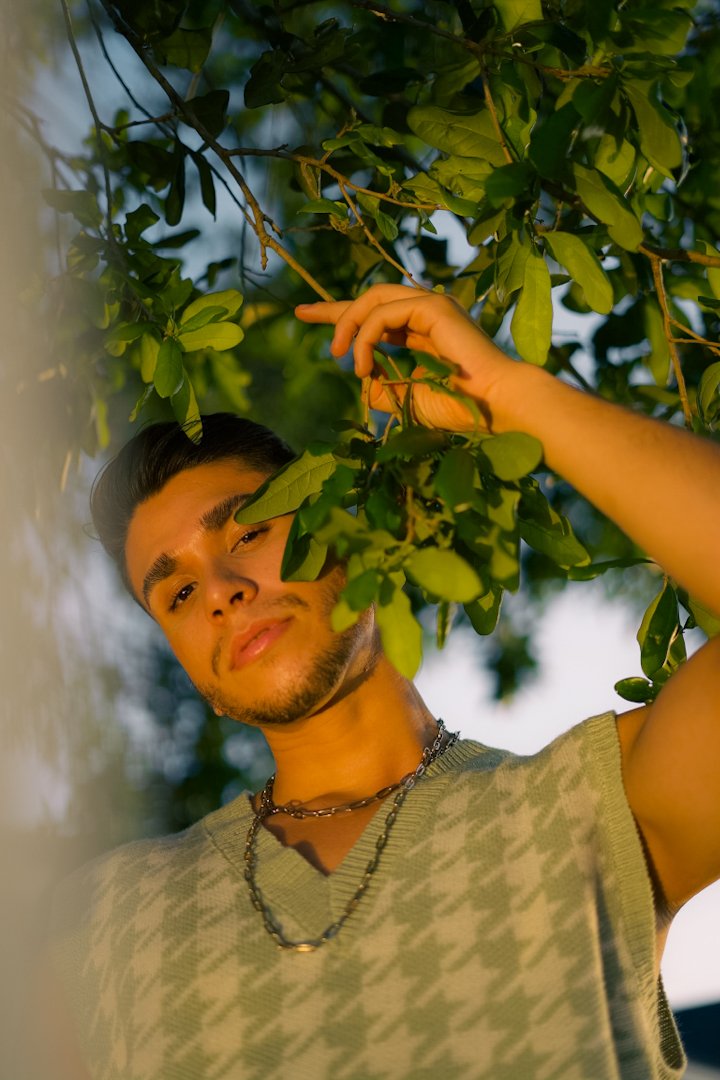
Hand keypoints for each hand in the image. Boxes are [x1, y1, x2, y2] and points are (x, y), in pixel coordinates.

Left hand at [295, 284, 518, 432]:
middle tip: (303, 316)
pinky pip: (383, 313)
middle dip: (334, 308)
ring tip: (339, 356)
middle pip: (369, 298)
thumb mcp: (408, 399)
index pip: (376, 316)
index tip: (305, 313)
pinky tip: (362, 363)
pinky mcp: (433, 307)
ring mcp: (432, 305)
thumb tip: (362, 377)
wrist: (494, 406)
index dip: (341, 315)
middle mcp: (427, 312)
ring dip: (349, 325)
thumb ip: (383, 387)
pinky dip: (366, 336)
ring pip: (373, 300)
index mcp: (422, 331)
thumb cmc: (460, 408)